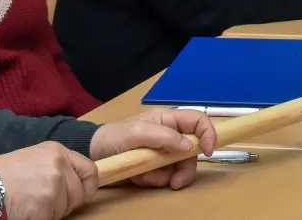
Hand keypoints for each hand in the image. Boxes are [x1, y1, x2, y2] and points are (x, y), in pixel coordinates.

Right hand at [0, 142, 97, 219]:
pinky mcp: (45, 206)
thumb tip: (77, 183)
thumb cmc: (5, 175)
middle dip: (65, 203)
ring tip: (30, 203)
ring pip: (65, 209)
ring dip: (51, 212)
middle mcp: (59, 166)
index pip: (90, 170)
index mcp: (58, 152)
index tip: (80, 194)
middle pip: (79, 194)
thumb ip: (57, 166)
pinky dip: (40, 218)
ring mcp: (53, 186)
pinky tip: (27, 211)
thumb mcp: (36, 158)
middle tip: (43, 201)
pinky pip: (51, 219)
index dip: (87, 186)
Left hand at [90, 108, 217, 190]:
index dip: (208, 133)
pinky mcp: (154, 168)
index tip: (208, 152)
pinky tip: (140, 177)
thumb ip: (164, 136)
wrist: (92, 155)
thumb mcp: (137, 132)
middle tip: (176, 181)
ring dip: (165, 176)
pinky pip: (165, 177)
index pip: (198, 121)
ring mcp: (163, 153)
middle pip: (193, 151)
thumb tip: (188, 145)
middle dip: (185, 168)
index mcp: (169, 120)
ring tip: (145, 176)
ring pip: (180, 167)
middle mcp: (170, 136)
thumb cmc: (114, 137)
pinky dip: (154, 181)